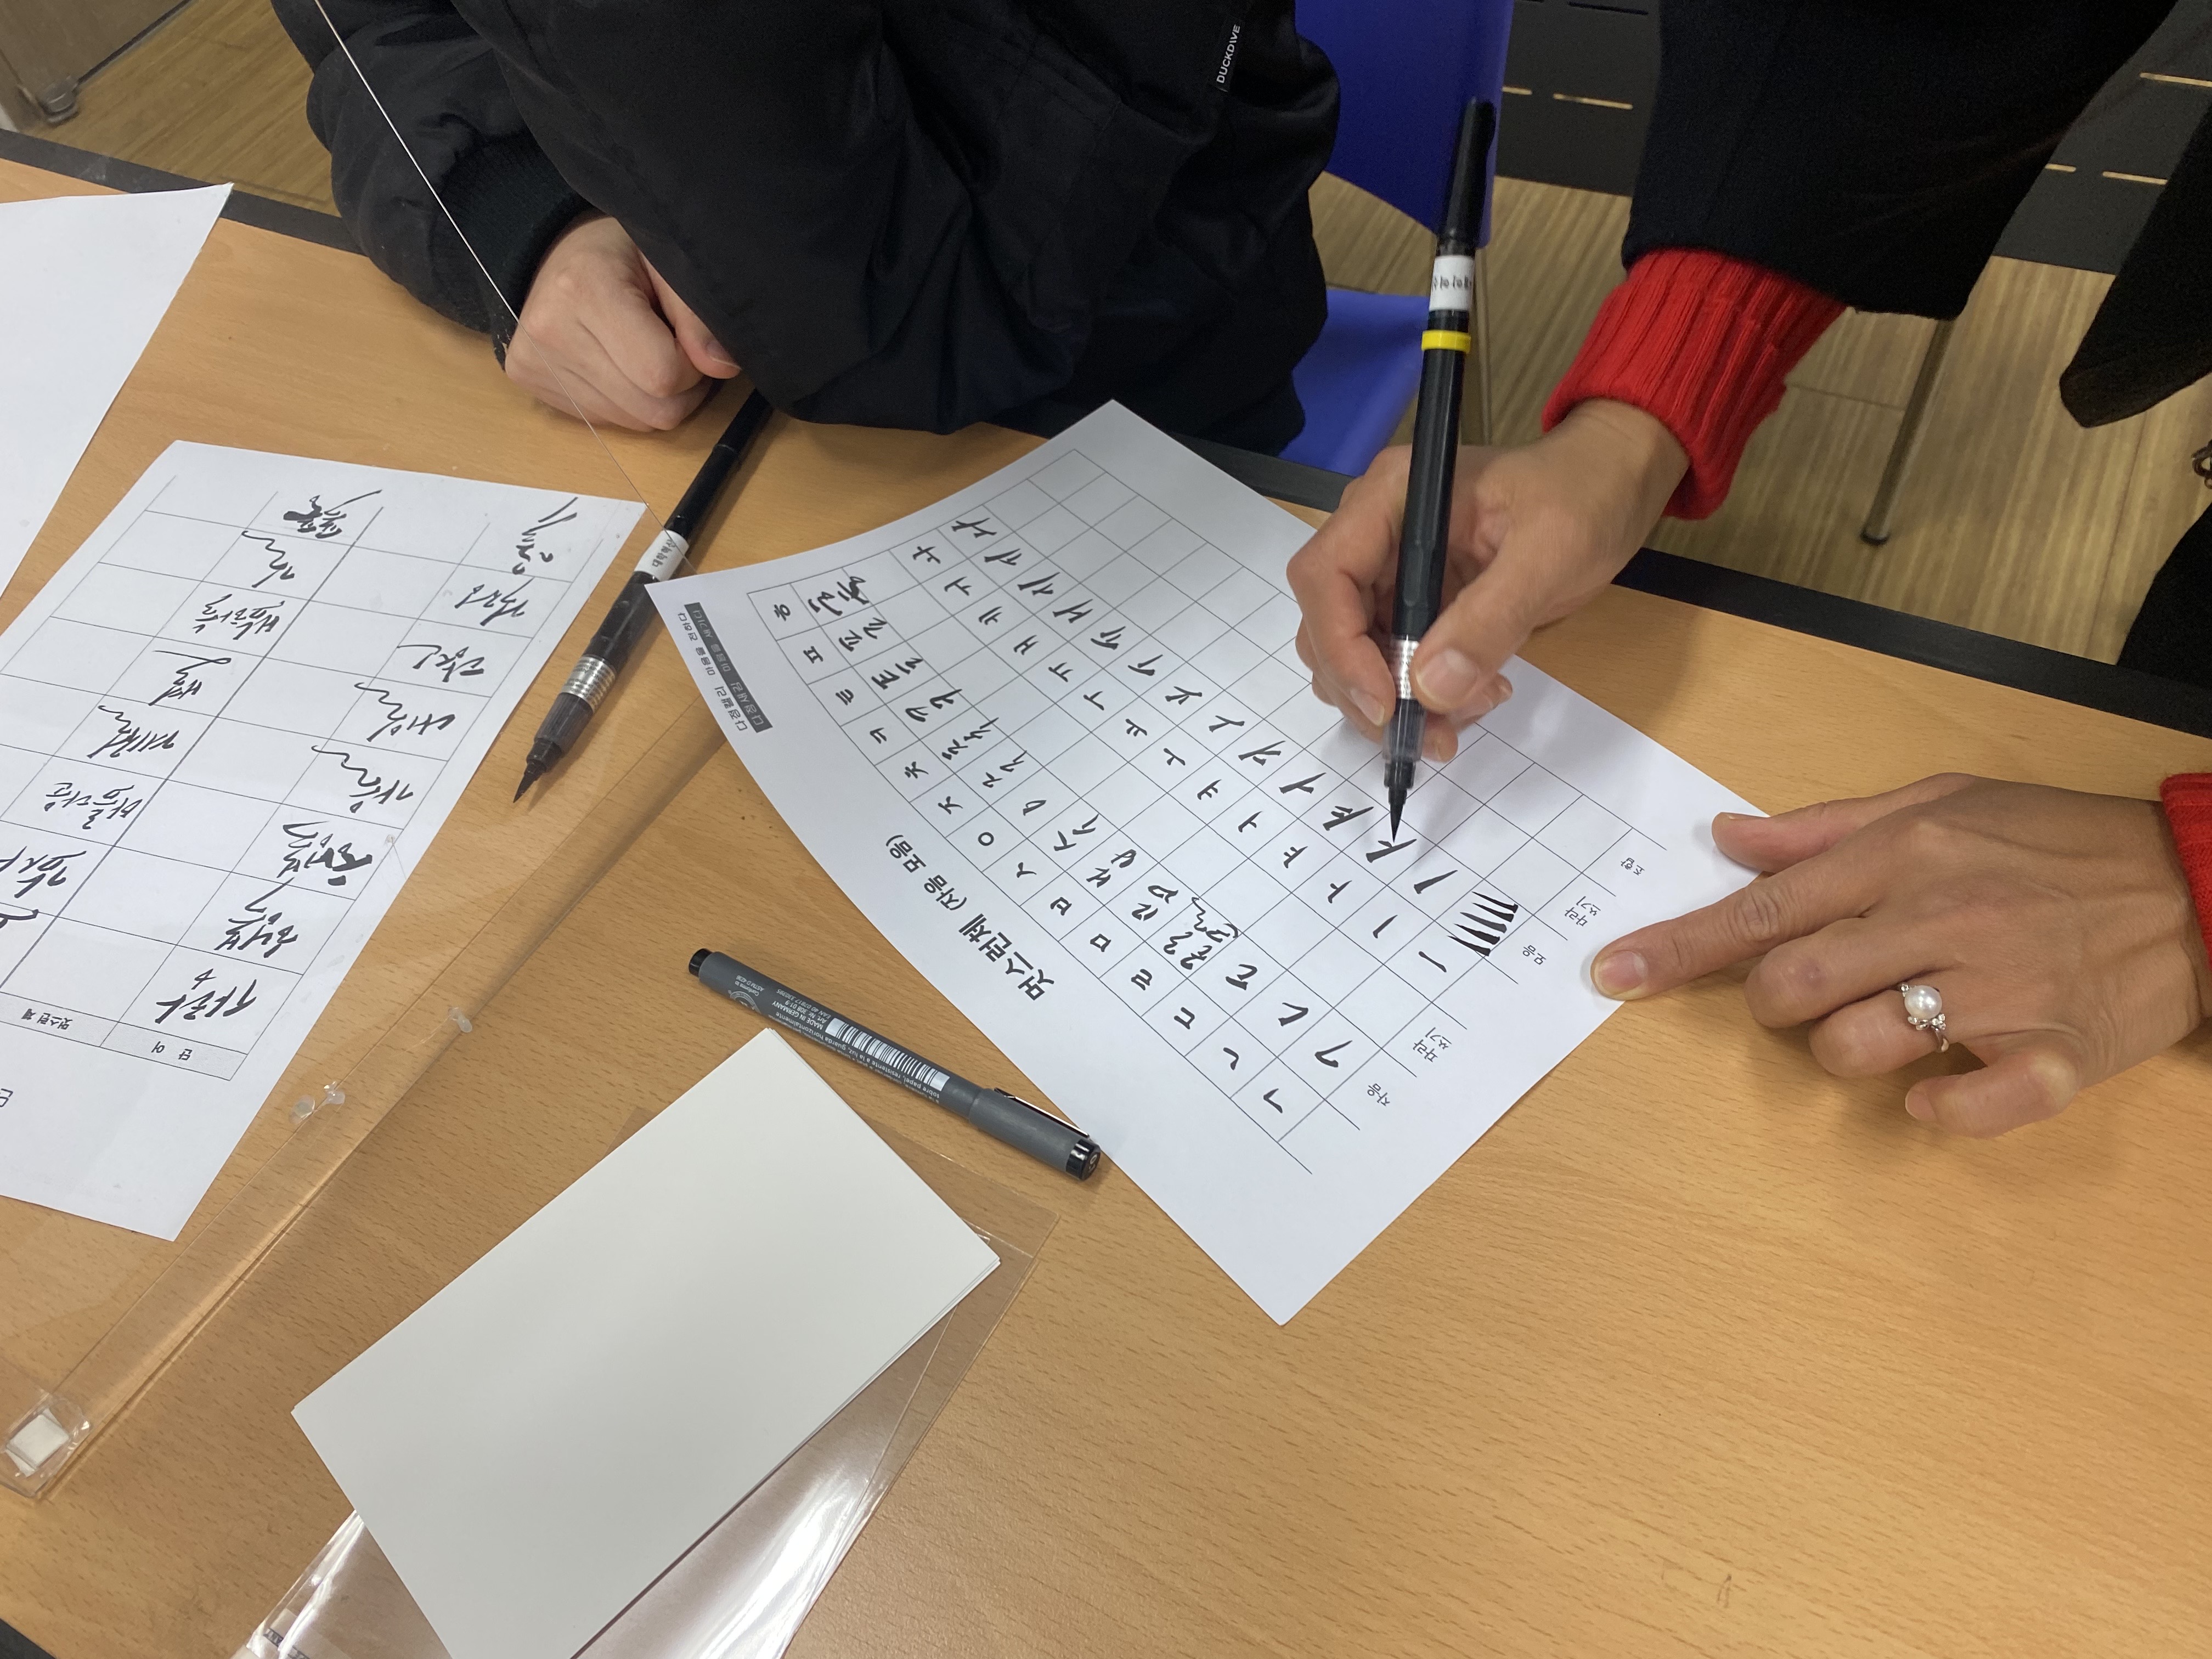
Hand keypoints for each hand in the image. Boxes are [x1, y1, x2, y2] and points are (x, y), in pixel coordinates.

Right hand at [504, 212, 738, 430]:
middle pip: (652, 410)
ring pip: (633, 423)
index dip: (691, 366)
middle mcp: (551, 330)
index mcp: (585, 289)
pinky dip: (624, 401)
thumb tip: (724, 366)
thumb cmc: (621, 253)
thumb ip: (699, 316)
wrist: (556, 250)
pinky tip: (615, 362)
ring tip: (642, 352)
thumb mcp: (668, 263)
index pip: (662, 374)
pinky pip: (605, 421)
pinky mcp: (528, 378)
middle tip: (671, 349)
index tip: (685, 338)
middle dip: (678, 388)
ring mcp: (535, 360)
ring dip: (653, 398)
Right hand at [1288, 399, 1685, 758]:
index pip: (1326, 576)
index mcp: (1392, 497)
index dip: (1341, 647)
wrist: (1613, 484)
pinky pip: (1393, 663)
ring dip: (1395, 703)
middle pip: (1328, 625)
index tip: (1388, 705)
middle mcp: (1376, 533)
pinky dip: (1421, 696)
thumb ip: (1491, 617)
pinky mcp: (1415, 603)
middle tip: (1433, 734)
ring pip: (1354, 655)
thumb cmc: (1586, 495)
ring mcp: (1392, 571)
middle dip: (1369, 690)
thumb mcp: (1551, 550)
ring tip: (1467, 713)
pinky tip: (1473, 696)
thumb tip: (1432, 688)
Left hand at [1592, 775, 2211, 1134]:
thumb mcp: (1942, 800)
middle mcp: (1940, 919)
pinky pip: (1967, 1105)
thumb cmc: (2055, 838)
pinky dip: (1939, 1108)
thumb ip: (1827, 826)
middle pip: (1791, 988)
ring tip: (1894, 1019)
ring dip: (1848, 1048)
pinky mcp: (2058, 1055)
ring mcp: (2000, 992)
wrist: (2198, 880)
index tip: (1614, 976)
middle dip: (1773, 1004)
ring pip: (1857, 1047)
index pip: (1761, 911)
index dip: (1678, 949)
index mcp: (1903, 854)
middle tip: (1810, 992)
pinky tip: (1941, 1085)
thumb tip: (1729, 837)